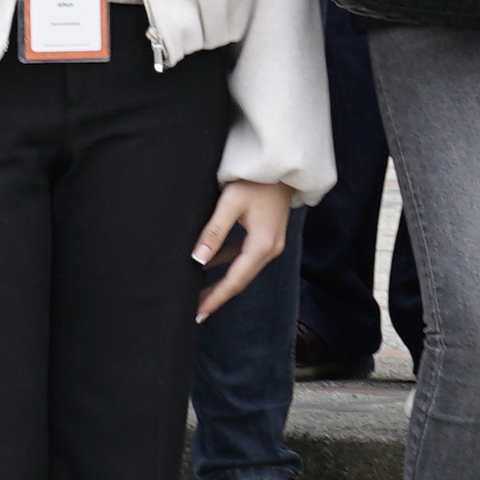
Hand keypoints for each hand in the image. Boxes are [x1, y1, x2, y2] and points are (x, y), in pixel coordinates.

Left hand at [193, 178, 299, 314]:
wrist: (282, 167)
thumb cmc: (257, 181)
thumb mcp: (231, 203)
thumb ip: (214, 232)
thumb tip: (198, 259)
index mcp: (262, 245)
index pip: (235, 280)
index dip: (216, 298)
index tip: (199, 313)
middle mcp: (270, 249)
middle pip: (240, 280)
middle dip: (218, 295)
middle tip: (196, 310)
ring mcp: (270, 244)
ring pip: (242, 270)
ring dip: (222, 282)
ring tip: (200, 293)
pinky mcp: (266, 236)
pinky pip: (245, 257)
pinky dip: (228, 263)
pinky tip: (210, 263)